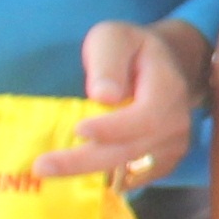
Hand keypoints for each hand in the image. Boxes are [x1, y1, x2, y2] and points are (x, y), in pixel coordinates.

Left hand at [42, 20, 206, 182]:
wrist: (166, 64)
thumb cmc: (131, 49)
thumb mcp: (114, 38)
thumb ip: (108, 62)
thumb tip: (103, 96)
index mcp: (168, 89)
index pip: (147, 117)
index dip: (114, 128)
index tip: (78, 129)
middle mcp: (176, 124)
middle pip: (131, 150)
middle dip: (84, 161)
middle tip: (41, 166)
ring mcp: (172, 148)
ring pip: (127, 170)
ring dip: (87, 174)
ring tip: (48, 171)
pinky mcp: (161, 164)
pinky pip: (130, 179)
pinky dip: (100, 179)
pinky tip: (71, 172)